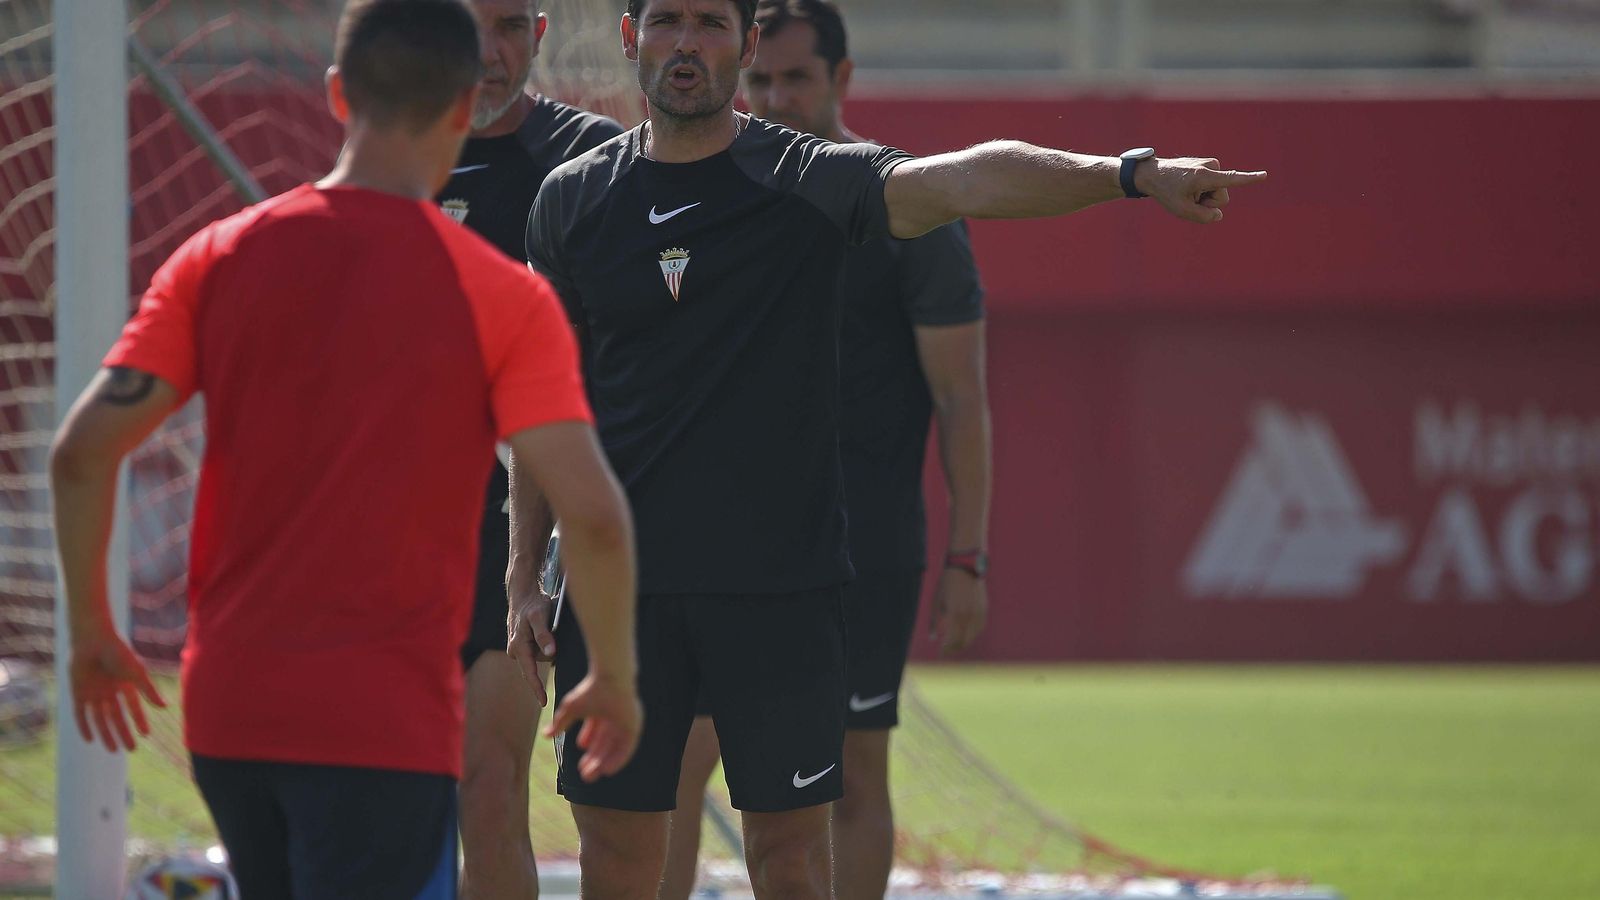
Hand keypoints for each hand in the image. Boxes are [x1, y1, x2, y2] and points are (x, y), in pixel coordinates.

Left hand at [69, 630, 164, 752]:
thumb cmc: (118, 653)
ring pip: (100, 719)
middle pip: (117, 717)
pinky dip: (85, 726)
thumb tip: (164, 707)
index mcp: (125, 685)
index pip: (133, 707)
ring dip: (106, 734)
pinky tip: (90, 740)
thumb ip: (149, 691)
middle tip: (131, 750)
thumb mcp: (136, 673)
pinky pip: (81, 713)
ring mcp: (94, 692)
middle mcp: (110, 691)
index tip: (145, 735)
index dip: (139, 721)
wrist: (93, 640)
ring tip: (113, 750)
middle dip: (124, 733)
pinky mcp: (78, 692)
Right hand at [506, 585, 556, 705]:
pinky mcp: (522, 646)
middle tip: (552, 629)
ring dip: (547, 646)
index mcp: (518, 647)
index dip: (537, 689)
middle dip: (548, 654)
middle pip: (537, 664)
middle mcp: (515, 651)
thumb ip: (544, 635)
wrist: (523, 595)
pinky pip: (537, 651)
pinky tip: (545, 628)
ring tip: (547, 625)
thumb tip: (550, 654)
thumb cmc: (533, 605)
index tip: (544, 703)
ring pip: (540, 656)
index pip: (529, 673)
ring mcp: (517, 649)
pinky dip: (544, 644)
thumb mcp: (540, 616)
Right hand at [544, 671, 642, 781]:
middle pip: (605, 744)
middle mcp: (614, 718)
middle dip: (594, 759)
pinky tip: (607, 770)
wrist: (610, 680)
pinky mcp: (634, 726)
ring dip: (604, 762)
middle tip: (585, 775)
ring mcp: (625, 722)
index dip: (589, 748)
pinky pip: (627, 748)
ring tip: (592, 774)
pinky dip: (617, 759)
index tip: (580, 763)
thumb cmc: (591, 690)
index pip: (596, 734)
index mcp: (601, 711)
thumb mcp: (571, 709)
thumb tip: (545, 735)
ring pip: (614, 748)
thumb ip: (560, 723)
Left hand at [930, 567, 987, 654]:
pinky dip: (972, 633)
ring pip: (972, 636)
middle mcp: (969, 616)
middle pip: (963, 641)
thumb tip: (933, 639)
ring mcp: (978, 613)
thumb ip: (934, 622)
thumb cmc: (946, 583)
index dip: (946, 649)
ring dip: (963, 642)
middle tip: (946, 650)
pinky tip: (965, 634)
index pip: (952, 641)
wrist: (964, 566)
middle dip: (954, 648)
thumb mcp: (936, 602)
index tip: (940, 653)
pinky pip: (979, 628)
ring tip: (954, 643)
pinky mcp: (984, 609)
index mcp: (955, 615)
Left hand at [1138, 157, 1267, 223]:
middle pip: (1222, 198)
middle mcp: (1211, 167)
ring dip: (1203, 197)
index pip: (1231, 179)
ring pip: (1218, 193)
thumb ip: (1204, 217)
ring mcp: (1210, 164)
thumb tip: (1218, 214)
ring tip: (1186, 191)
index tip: (1264, 175)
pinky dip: (1201, 191)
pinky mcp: (1209, 165)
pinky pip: (1212, 186)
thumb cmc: (1166, 191)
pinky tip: (1187, 186)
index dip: (1249, 179)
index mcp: (1204, 177)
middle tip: (1188, 197)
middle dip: (1207, 202)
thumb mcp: (1182, 211)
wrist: (1153, 173)